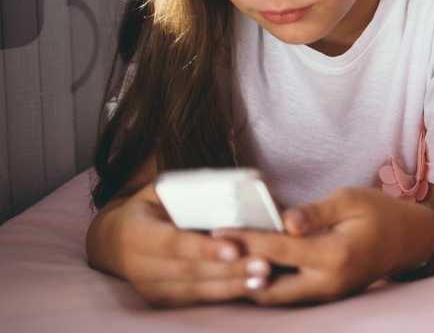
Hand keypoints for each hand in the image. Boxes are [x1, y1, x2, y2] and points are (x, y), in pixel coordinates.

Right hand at [98, 185, 264, 306]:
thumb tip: (237, 185)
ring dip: (233, 285)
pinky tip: (253, 287)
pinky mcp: (162, 299)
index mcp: (135, 232)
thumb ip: (191, 188)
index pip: (172, 242)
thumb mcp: (162, 190)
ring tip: (264, 278)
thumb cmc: (153, 207)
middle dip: (229, 269)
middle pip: (189, 270)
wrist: (117, 239)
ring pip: (196, 289)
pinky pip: (197, 299)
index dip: (203, 248)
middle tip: (263, 265)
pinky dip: (226, 293)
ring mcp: (149, 287)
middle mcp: (137, 265)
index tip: (234, 249)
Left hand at [219, 187, 433, 304]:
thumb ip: (315, 212)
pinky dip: (265, 282)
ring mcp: (326, 294)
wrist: (409, 241)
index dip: (245, 240)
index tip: (215, 231)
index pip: (278, 248)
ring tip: (221, 262)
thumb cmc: (380, 213)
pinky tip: (248, 266)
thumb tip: (285, 221)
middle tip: (209, 254)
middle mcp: (327, 282)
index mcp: (334, 255)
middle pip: (267, 285)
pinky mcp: (324, 297)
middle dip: (237, 271)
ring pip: (274, 296)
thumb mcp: (351, 200)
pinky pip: (287, 295)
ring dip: (248, 280)